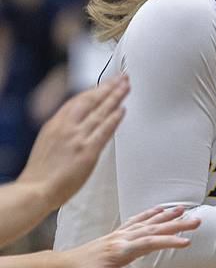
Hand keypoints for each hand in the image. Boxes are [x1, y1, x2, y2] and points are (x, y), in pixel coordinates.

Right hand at [18, 76, 129, 208]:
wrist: (36, 190)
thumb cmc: (41, 172)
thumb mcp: (48, 141)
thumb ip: (63, 130)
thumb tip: (78, 122)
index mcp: (56, 124)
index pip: (78, 100)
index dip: (95, 90)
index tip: (106, 83)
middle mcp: (67, 127)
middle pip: (91, 101)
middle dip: (109, 87)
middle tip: (123, 77)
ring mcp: (77, 139)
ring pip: (100, 112)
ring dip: (116, 97)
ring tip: (127, 87)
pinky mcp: (87, 152)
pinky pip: (104, 131)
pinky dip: (114, 119)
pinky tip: (122, 109)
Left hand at [54, 206, 200, 267]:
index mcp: (120, 251)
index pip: (150, 243)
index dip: (169, 241)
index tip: (187, 242)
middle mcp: (122, 239)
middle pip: (153, 228)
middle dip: (176, 224)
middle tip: (197, 221)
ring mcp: (119, 235)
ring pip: (147, 222)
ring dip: (166, 216)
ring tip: (184, 209)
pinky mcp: (117, 235)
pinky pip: (137, 221)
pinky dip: (150, 214)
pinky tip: (159, 210)